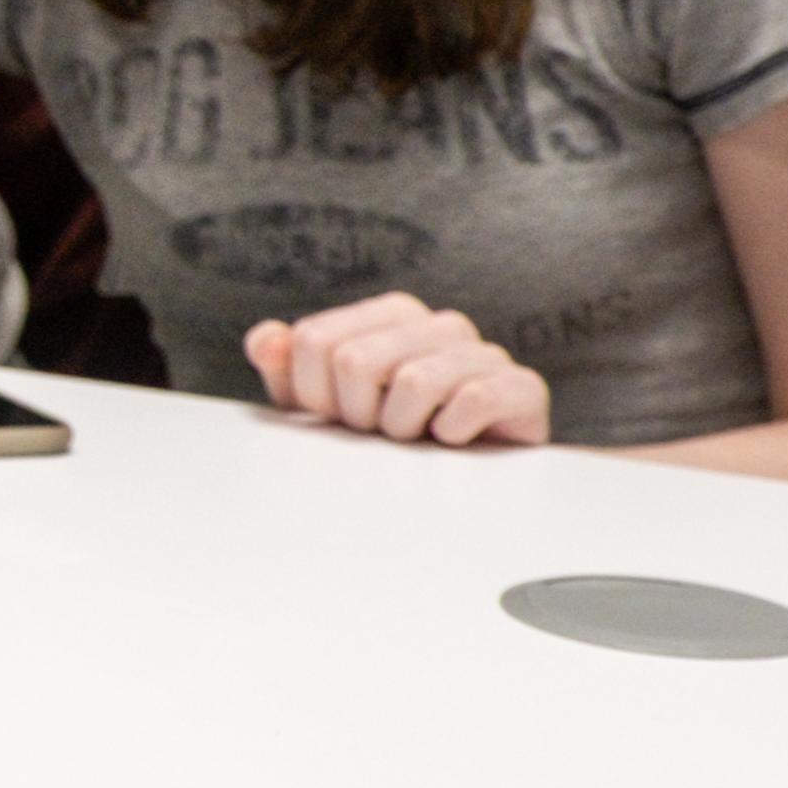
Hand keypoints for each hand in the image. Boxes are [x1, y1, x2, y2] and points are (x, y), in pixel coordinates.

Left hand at [242, 294, 547, 447]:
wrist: (477, 473)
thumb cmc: (394, 430)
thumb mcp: (326, 402)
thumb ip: (286, 366)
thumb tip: (265, 339)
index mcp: (389, 313)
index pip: (312, 341)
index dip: (314, 394)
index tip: (339, 415)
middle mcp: (437, 323)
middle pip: (354, 361)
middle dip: (356, 415)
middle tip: (381, 432)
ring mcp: (483, 351)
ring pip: (413, 382)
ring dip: (402, 429)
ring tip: (418, 437)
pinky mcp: (522, 387)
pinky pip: (471, 401)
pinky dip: (450, 433)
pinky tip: (454, 439)